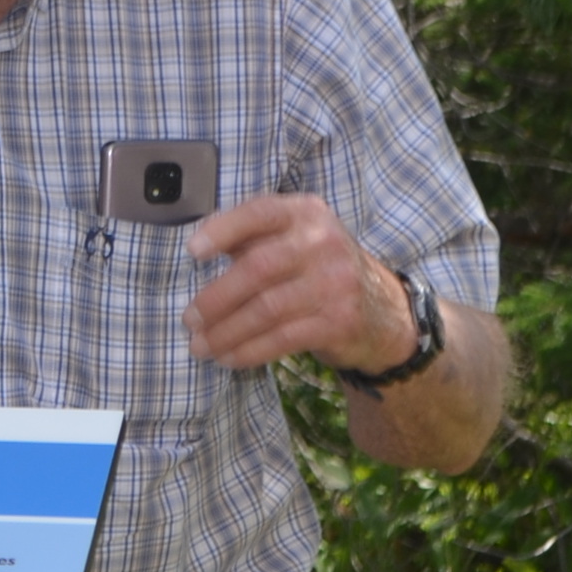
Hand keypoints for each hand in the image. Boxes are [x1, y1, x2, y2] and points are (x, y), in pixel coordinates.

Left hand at [181, 192, 414, 373]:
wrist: (382, 309)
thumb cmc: (317, 270)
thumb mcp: (294, 240)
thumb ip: (252, 238)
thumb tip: (197, 248)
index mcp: (305, 214)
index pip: (260, 213)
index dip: (223, 230)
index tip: (193, 252)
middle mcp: (323, 242)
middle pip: (257, 268)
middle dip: (216, 299)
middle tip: (189, 320)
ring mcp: (335, 282)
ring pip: (266, 309)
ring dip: (225, 332)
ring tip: (200, 345)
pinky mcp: (339, 321)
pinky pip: (282, 338)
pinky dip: (249, 351)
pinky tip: (229, 358)